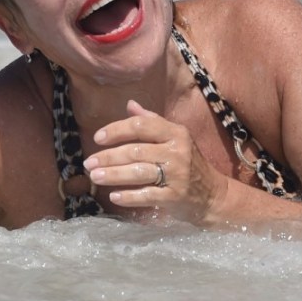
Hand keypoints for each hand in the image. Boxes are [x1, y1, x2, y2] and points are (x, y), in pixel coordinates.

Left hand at [83, 100, 227, 222]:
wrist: (213, 195)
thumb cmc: (189, 164)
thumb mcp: (175, 138)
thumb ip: (152, 121)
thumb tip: (129, 104)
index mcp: (175, 132)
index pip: (141, 126)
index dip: (117, 130)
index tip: (98, 138)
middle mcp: (177, 151)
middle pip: (135, 150)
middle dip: (108, 157)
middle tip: (88, 163)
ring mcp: (177, 175)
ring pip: (138, 172)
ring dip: (113, 175)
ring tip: (95, 177)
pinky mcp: (175, 196)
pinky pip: (146, 195)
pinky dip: (129, 196)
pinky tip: (114, 196)